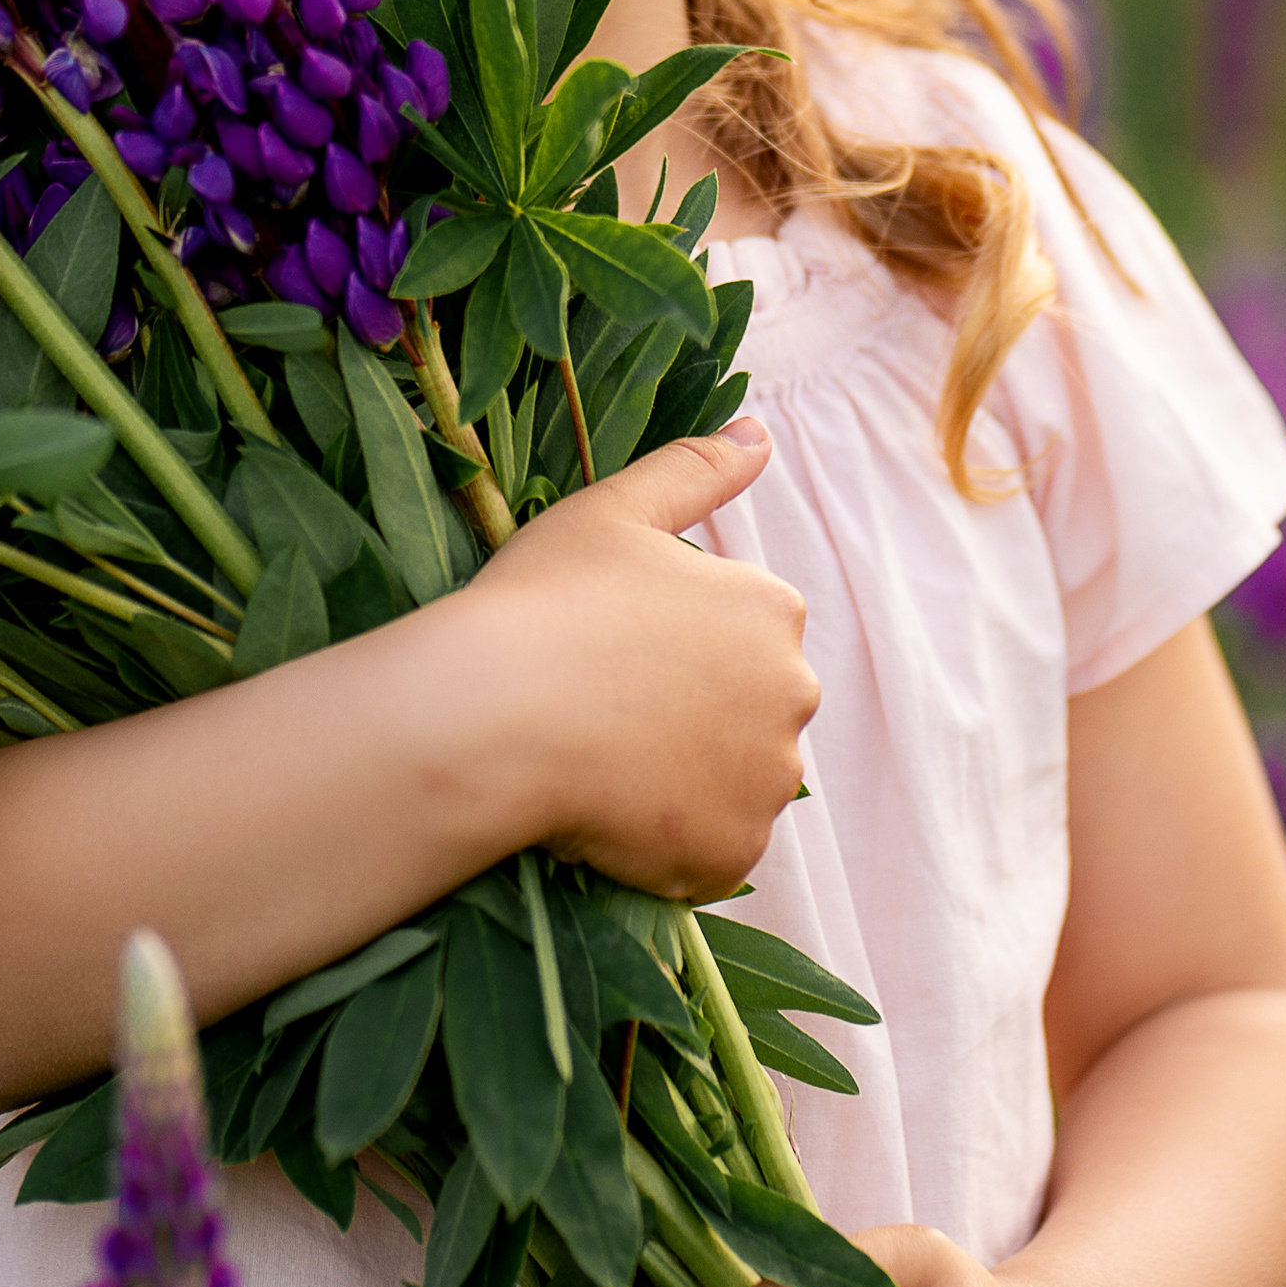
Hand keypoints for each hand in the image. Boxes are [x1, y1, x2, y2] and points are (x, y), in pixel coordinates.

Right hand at [460, 421, 814, 899]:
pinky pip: (708, 852)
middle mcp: (793, 695)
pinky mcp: (731, 853)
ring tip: (599, 763)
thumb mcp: (612, 512)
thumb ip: (695, 469)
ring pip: (731, 783)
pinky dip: (668, 845)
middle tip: (604, 711)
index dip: (673, 646)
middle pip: (748, 712)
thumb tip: (760, 433)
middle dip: (694, 716)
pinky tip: (606, 814)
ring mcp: (766, 782)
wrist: (491, 715)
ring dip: (684, 781)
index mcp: (772, 609)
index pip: (744, 635)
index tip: (612, 649)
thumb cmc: (544, 602)